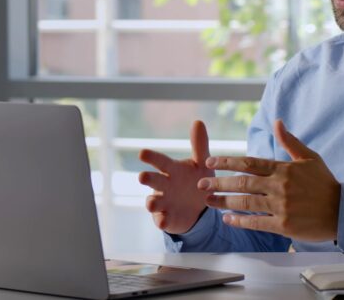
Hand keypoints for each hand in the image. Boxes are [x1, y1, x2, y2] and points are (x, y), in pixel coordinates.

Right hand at [138, 120, 213, 234]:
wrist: (199, 208)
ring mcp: (163, 203)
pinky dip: (162, 221)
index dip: (152, 158)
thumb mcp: (201, 164)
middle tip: (142, 177)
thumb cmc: (196, 180)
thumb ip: (199, 144)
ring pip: (153, 202)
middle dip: (147, 179)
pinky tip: (164, 221)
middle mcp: (164, 186)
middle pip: (153, 181)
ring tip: (151, 202)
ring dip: (151, 202)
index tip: (142, 153)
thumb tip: (198, 121)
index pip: (160, 162)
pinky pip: (162, 220)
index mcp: (171, 170)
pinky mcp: (167, 218)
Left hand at [198, 120, 340, 241]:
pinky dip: (240, 221)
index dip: (228, 162)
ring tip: (209, 201)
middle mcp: (280, 186)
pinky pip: (256, 223)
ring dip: (224, 201)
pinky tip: (227, 220)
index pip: (250, 162)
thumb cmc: (325, 184)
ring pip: (246, 202)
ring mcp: (281, 206)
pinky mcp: (284, 225)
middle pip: (243, 182)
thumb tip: (277, 122)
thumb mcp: (309, 158)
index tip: (210, 163)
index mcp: (284, 168)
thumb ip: (290, 141)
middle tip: (201, 184)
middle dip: (219, 182)